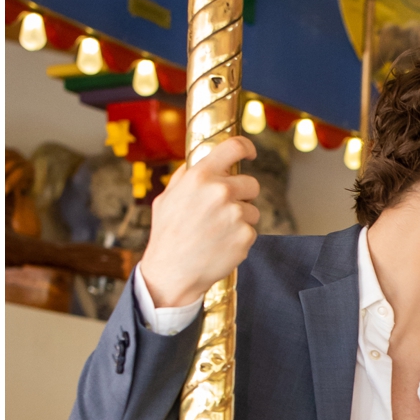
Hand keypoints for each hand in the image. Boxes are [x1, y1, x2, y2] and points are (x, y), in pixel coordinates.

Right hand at [137, 136, 259, 310]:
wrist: (171, 272)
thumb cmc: (167, 235)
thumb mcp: (167, 198)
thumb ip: (186, 176)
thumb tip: (200, 161)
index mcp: (201, 176)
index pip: (235, 147)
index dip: (247, 148)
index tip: (250, 154)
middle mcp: (221, 191)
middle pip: (251, 183)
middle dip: (242, 195)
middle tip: (224, 211)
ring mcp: (235, 214)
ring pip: (252, 210)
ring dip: (240, 219)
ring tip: (217, 233)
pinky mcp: (245, 236)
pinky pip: (250, 231)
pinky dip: (239, 239)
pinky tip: (220, 246)